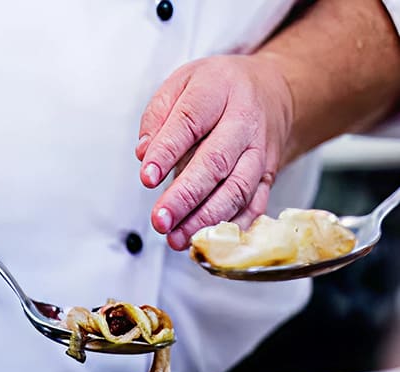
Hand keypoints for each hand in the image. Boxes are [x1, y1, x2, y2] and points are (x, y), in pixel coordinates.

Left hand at [136, 54, 292, 248]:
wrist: (271, 94)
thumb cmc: (218, 92)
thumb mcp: (181, 84)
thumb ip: (158, 115)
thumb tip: (144, 154)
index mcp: (219, 90)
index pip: (190, 121)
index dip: (167, 152)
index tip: (147, 178)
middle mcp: (245, 122)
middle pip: (216, 162)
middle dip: (185, 196)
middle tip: (160, 219)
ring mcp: (260, 152)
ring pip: (237, 190)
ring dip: (205, 219)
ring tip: (176, 238)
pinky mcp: (268, 178)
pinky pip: (254, 207)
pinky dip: (231, 229)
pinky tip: (206, 242)